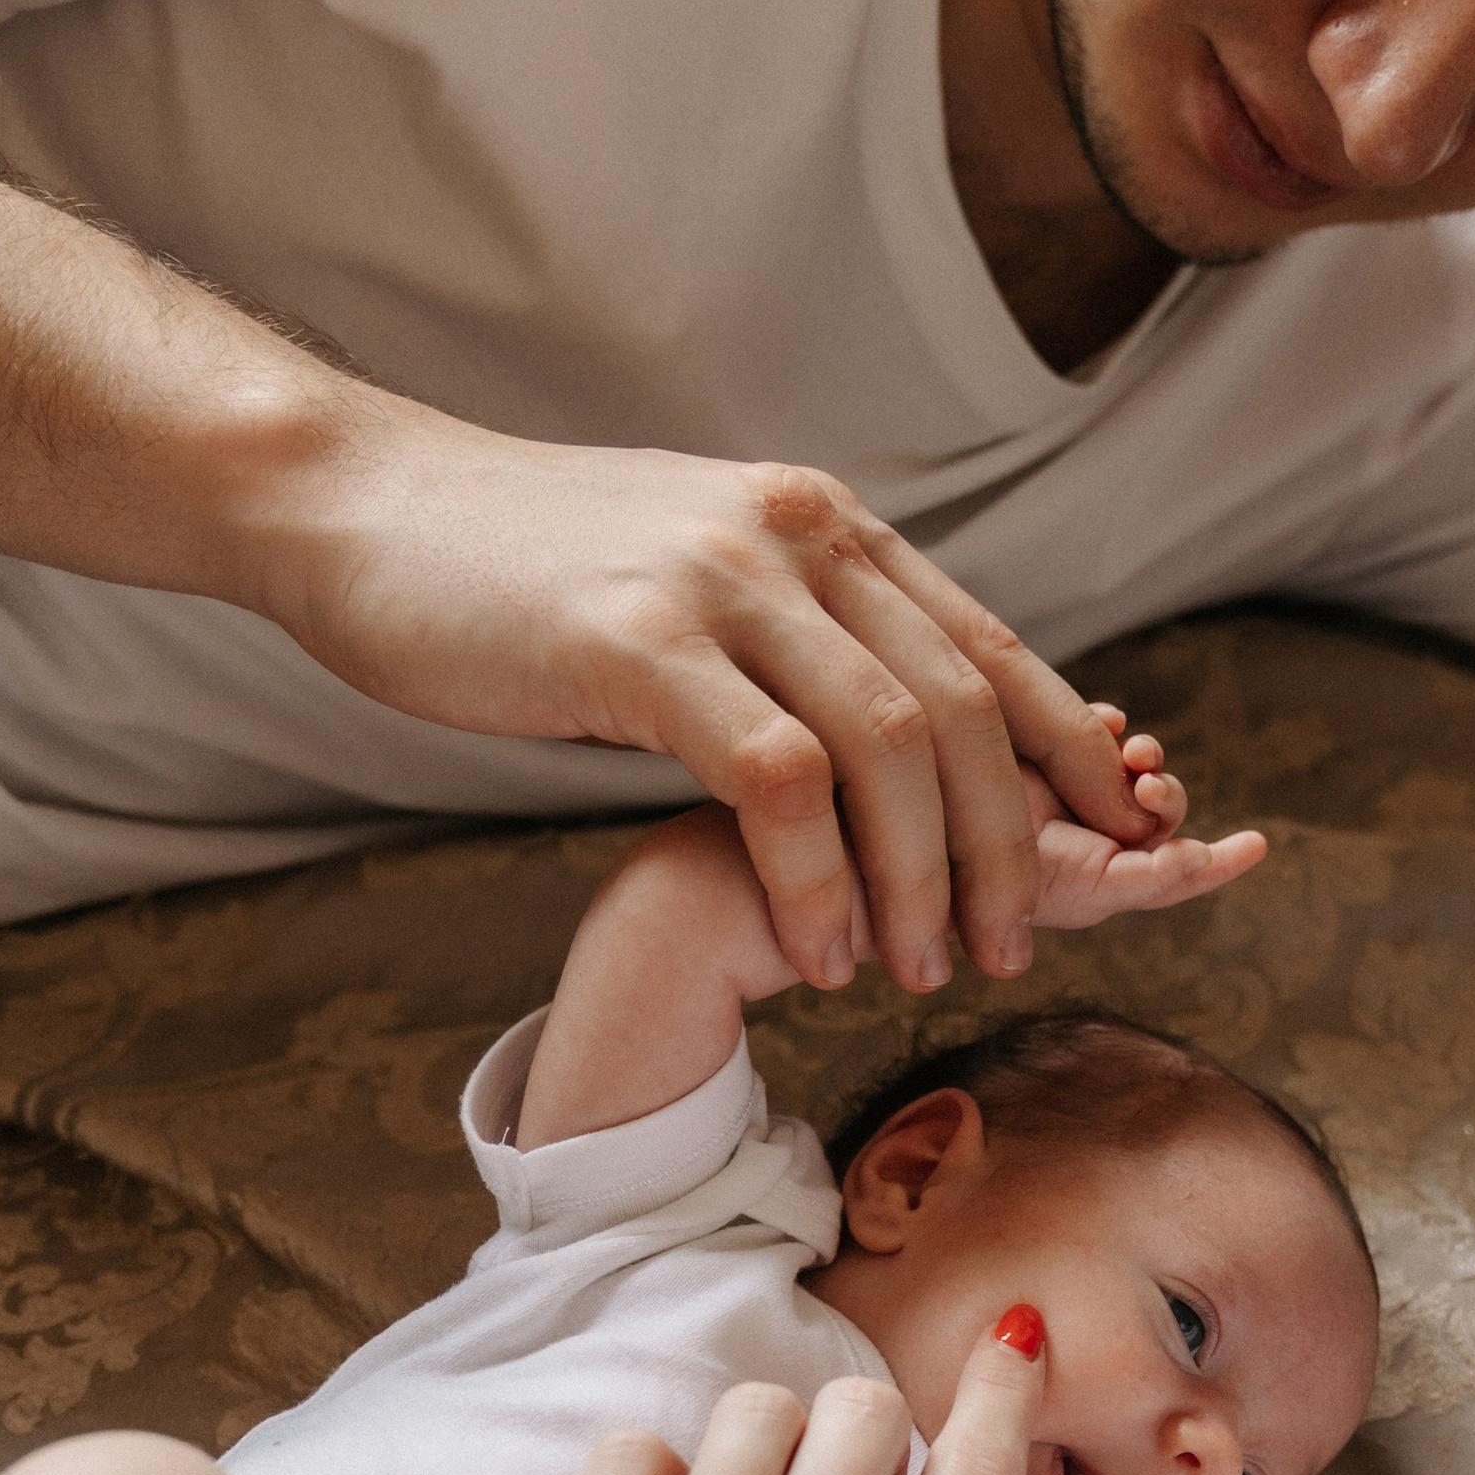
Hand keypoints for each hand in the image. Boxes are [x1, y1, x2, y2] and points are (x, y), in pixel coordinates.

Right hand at [251, 410, 1152, 995]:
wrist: (356, 505)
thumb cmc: (514, 567)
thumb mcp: (689, 572)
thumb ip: (790, 626)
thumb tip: (878, 709)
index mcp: (822, 526)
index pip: (989, 648)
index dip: (1071, 754)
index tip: (1119, 842)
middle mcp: (794, 539)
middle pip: (964, 708)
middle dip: (1011, 842)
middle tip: (1018, 943)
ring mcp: (720, 586)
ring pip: (890, 748)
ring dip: (924, 877)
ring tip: (927, 969)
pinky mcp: (641, 645)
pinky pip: (778, 780)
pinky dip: (816, 877)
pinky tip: (820, 949)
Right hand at [1015, 707, 1266, 928]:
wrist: (928, 848)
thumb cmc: (1003, 887)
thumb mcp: (1089, 891)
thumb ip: (1147, 877)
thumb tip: (1200, 855)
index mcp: (1106, 881)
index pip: (1178, 870)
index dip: (1221, 859)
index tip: (1257, 845)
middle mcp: (1092, 838)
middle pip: (1159, 809)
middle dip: (1166, 792)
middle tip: (1147, 782)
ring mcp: (1067, 793)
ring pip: (1131, 766)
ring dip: (1142, 755)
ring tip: (1132, 750)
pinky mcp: (1040, 751)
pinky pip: (1093, 728)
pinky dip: (1108, 723)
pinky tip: (1107, 721)